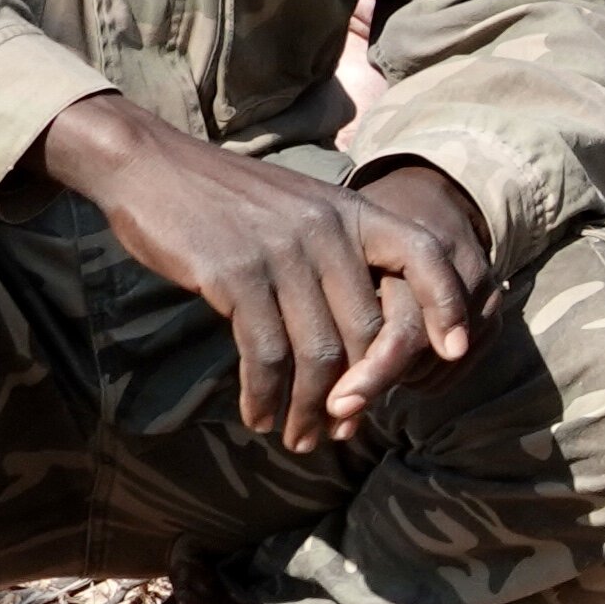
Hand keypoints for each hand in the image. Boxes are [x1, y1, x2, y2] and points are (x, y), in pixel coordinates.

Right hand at [38, 95, 480, 450]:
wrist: (149, 165)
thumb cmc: (228, 199)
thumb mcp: (301, 207)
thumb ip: (339, 256)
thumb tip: (367, 336)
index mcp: (351, 210)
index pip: (424, 255)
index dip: (448, 306)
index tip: (455, 355)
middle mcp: (326, 229)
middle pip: (368, 330)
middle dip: (361, 392)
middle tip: (344, 429)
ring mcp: (282, 253)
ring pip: (319, 353)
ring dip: (311, 408)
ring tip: (301, 439)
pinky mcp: (235, 277)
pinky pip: (265, 355)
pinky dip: (265, 396)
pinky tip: (258, 416)